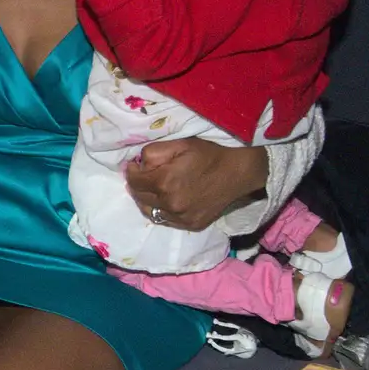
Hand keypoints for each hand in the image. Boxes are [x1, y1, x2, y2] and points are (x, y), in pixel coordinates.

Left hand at [125, 139, 266, 231]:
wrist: (237, 173)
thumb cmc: (208, 155)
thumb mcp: (179, 144)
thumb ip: (153, 153)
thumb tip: (137, 164)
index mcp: (164, 183)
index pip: (133, 181)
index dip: (131, 171)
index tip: (134, 166)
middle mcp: (170, 204)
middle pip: (139, 197)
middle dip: (137, 185)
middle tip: (143, 175)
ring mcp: (180, 218)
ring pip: (149, 212)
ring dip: (146, 200)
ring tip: (152, 189)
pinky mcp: (190, 225)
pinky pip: (165, 220)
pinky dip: (161, 211)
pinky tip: (166, 200)